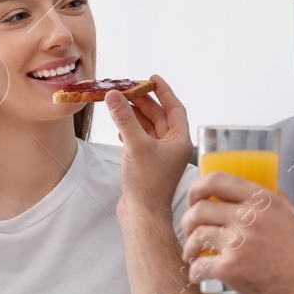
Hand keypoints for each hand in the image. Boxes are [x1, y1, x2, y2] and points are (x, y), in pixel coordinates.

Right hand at [105, 74, 192, 222]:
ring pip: (148, 128)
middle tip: (127, 88)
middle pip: (159, 116)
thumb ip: (125, 118)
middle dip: (143, 102)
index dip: (163, 91)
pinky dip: (130, 131)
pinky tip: (119, 127)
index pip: (174, 108)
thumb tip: (114, 95)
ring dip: (134, 116)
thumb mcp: (135, 145)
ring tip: (118, 103)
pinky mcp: (146, 165)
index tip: (151, 78)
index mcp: (180, 141)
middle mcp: (172, 147)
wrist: (142, 215)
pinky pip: (140, 141)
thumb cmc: (147, 184)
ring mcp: (159, 157)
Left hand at [180, 171, 293, 293]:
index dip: (198, 188)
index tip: (194, 199)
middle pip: (200, 209)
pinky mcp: (230, 268)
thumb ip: (279, 201)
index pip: (218, 180)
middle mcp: (249, 217)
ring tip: (192, 254)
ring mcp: (238, 242)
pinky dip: (194, 271)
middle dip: (188, 220)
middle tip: (189, 231)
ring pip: (197, 235)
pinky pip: (199, 265)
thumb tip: (269, 189)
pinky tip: (197, 275)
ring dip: (188, 246)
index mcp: (263, 201)